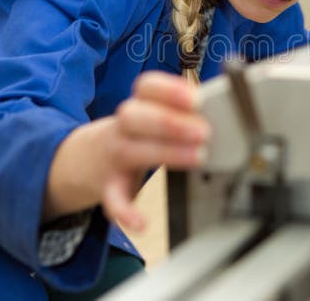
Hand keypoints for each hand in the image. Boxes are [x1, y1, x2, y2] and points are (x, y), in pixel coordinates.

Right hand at [44, 72, 209, 230]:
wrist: (84, 160)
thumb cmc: (136, 134)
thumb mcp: (153, 116)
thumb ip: (182, 115)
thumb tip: (225, 115)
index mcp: (138, 105)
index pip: (146, 87)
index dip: (169, 89)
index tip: (196, 98)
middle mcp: (123, 127)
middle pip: (136, 116)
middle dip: (170, 122)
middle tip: (204, 131)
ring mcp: (114, 156)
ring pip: (132, 151)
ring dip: (166, 153)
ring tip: (198, 157)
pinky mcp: (109, 188)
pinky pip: (113, 201)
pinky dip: (126, 213)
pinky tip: (143, 223)